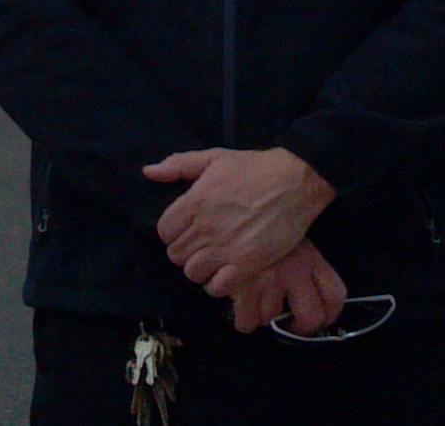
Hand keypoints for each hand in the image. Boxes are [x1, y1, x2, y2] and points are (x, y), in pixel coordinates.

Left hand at [143, 147, 337, 296]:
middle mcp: (205, 227)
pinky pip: (216, 287)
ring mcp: (225, 248)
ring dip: (199, 268)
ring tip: (213, 259)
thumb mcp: (214, 157)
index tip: (187, 229)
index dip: (173, 232)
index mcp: (194, 201)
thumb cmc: (254, 168)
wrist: (295, 181)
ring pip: (192, 272)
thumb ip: (178, 165)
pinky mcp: (246, 265)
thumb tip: (148, 172)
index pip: (164, 231)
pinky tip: (225, 272)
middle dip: (185, 250)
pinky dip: (216, 284)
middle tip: (201, 244)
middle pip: (176, 254)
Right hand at [229, 237, 346, 334]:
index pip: (335, 295)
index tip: (319, 319)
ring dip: (262, 315)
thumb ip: (304, 265)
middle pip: (310, 318)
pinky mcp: (244, 288)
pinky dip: (243, 318)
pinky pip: (247, 322)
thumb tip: (308, 298)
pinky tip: (240, 303)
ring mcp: (269, 281)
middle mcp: (294, 271)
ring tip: (254, 299)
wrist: (232, 212)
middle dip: (299, 327)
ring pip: (272, 319)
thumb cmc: (261, 227)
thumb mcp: (290, 238)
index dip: (329, 315)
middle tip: (288, 322)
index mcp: (310, 258)